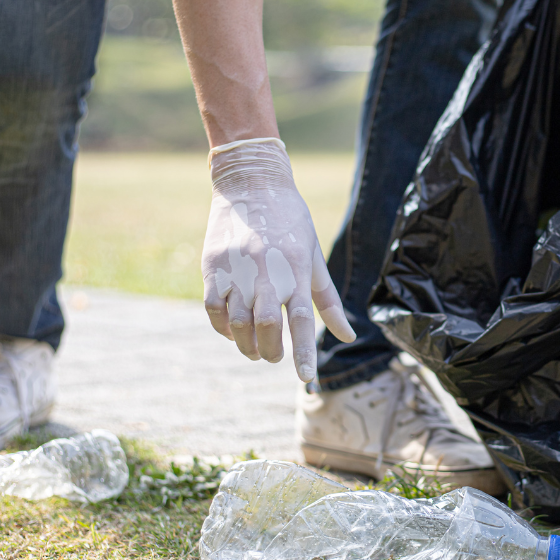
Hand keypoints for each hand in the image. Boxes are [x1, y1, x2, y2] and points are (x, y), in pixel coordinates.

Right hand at [202, 139, 355, 380]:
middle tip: (274, 357)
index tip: (306, 377)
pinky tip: (232, 331)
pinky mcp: (212, 266)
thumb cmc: (290, 222)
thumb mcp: (313, 257)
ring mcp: (236, 268)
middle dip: (271, 352)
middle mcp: (266, 269)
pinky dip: (223, 328)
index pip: (303, 318)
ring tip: (255, 350)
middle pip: (267, 326)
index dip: (304, 351)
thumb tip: (347, 337)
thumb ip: (327, 300)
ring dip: (246, 345)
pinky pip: (213, 309)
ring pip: (237, 323)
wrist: (252, 182)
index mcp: (295, 268)